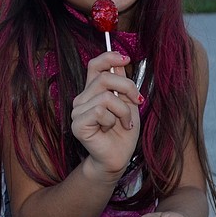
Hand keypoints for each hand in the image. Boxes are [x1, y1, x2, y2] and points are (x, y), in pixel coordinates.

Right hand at [71, 51, 141, 176]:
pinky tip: (111, 129)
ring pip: (105, 96)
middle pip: (104, 78)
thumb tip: (120, 62)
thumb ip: (122, 85)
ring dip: (122, 110)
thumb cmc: (122, 133)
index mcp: (93, 91)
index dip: (109, 57)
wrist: (117, 158)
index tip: (126, 58)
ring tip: (124, 122)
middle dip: (127, 87)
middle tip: (138, 101)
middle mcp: (82, 98)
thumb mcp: (128, 104)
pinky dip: (113, 120)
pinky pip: (100, 111)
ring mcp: (77, 111)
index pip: (95, 66)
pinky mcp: (78, 123)